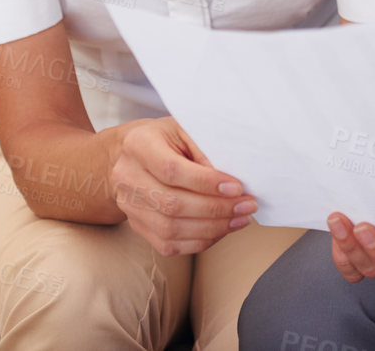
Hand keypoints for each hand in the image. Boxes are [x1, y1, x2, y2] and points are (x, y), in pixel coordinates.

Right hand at [108, 116, 255, 255]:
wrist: (133, 153)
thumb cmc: (168, 137)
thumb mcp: (186, 129)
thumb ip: (205, 149)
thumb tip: (231, 181)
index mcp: (139, 144)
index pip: (172, 170)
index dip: (206, 182)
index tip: (236, 188)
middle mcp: (127, 177)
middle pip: (172, 203)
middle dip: (215, 209)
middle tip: (246, 206)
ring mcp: (129, 205)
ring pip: (170, 229)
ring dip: (211, 228)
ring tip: (239, 219)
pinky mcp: (136, 225)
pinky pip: (168, 244)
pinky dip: (199, 241)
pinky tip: (221, 230)